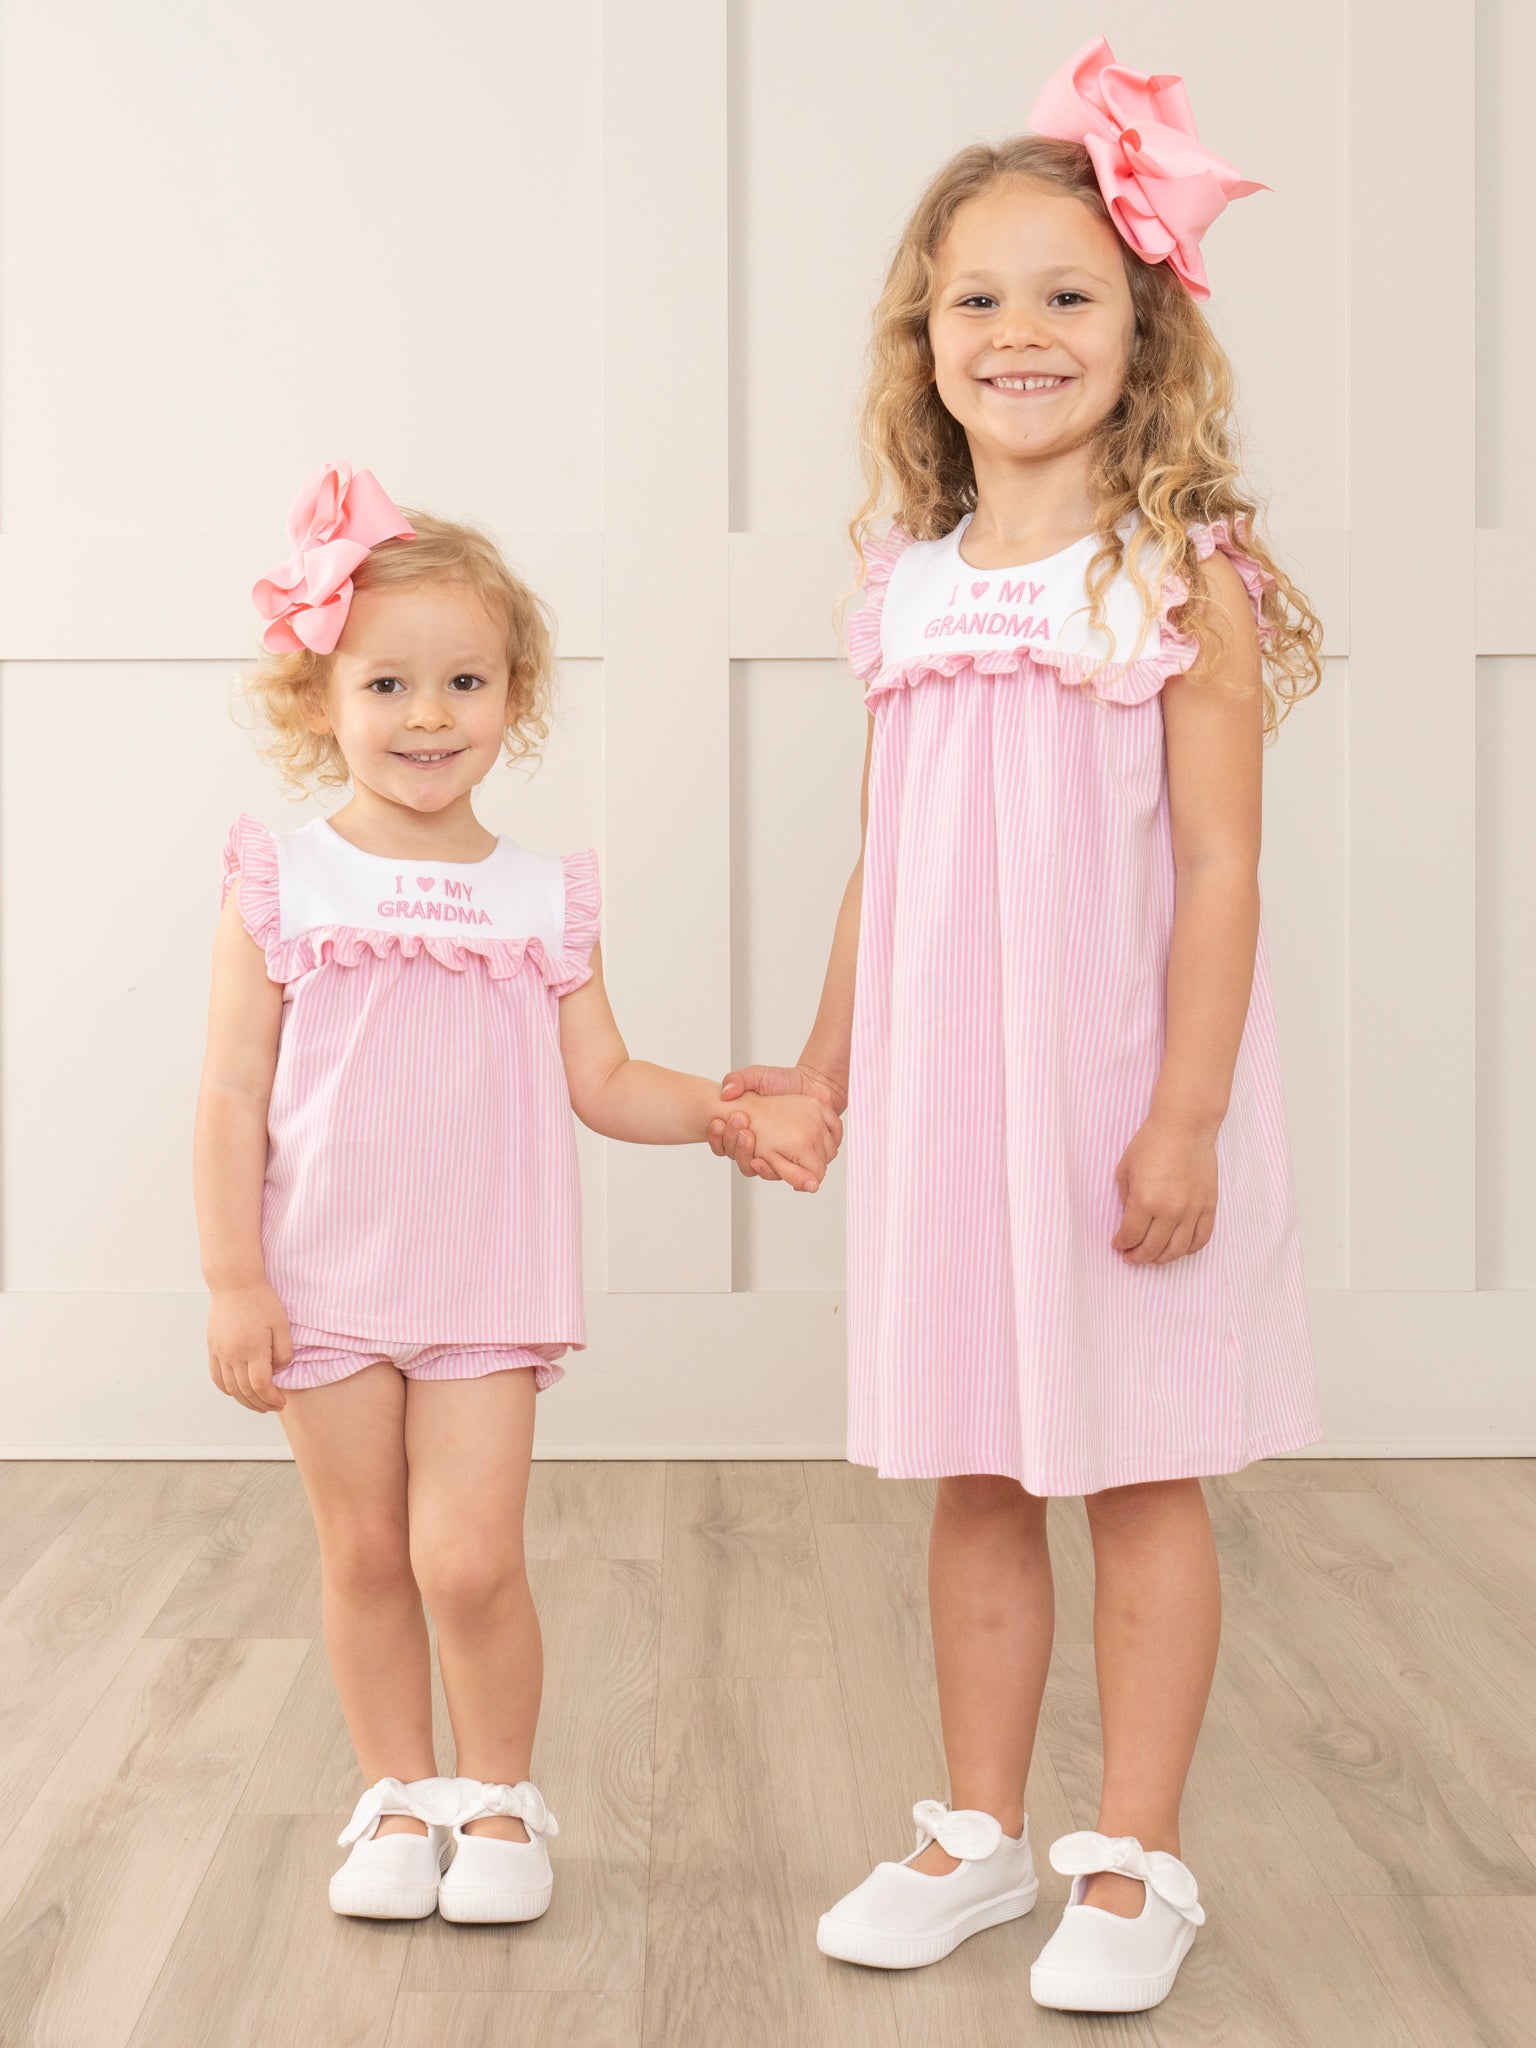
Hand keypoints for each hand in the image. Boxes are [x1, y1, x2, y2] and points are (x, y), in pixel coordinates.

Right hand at [207, 1283, 292, 1411]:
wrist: (234, 1284)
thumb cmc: (262, 1301)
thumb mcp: (281, 1324)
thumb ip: (283, 1351)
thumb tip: (278, 1371)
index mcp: (252, 1348)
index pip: (260, 1385)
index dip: (271, 1398)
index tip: (282, 1401)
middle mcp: (233, 1354)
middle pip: (244, 1391)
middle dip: (260, 1403)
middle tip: (274, 1406)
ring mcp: (220, 1352)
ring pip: (229, 1388)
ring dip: (244, 1401)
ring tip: (258, 1403)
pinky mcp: (213, 1348)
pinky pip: (216, 1377)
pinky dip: (227, 1389)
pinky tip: (238, 1392)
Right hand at [708, 1063, 845, 1181]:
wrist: (814, 1084)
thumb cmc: (784, 1081)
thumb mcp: (757, 1075)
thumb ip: (738, 1079)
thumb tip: (724, 1094)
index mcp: (745, 1132)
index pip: (723, 1146)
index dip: (717, 1140)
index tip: (717, 1123)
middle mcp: (761, 1149)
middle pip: (742, 1163)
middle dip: (737, 1147)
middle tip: (742, 1130)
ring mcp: (781, 1156)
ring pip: (763, 1172)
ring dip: (752, 1157)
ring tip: (750, 1136)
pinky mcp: (801, 1160)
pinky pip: (791, 1175)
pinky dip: (782, 1169)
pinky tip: (776, 1159)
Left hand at [1112, 1116, 1217, 1264]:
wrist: (1184, 1127)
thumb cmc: (1150, 1143)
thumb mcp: (1125, 1170)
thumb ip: (1126, 1200)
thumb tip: (1128, 1222)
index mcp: (1145, 1201)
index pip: (1130, 1236)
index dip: (1121, 1244)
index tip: (1117, 1244)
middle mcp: (1170, 1211)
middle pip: (1153, 1249)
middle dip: (1138, 1257)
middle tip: (1131, 1257)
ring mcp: (1192, 1210)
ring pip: (1178, 1250)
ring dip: (1162, 1259)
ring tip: (1152, 1257)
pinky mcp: (1208, 1206)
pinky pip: (1201, 1238)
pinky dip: (1189, 1250)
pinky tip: (1178, 1249)